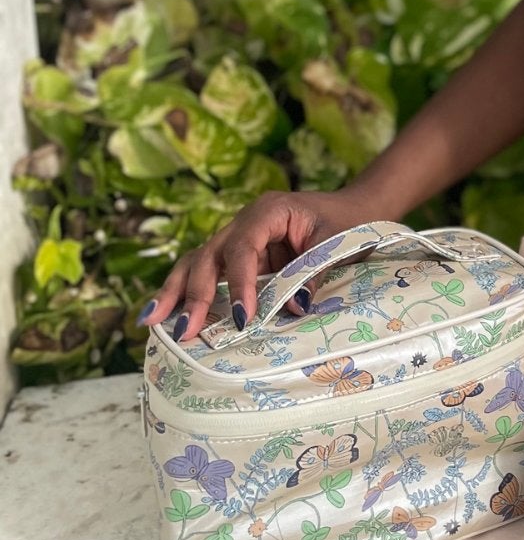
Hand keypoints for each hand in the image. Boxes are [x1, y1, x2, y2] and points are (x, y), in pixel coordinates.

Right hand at [135, 190, 373, 345]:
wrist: (356, 209)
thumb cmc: (348, 222)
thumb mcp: (336, 244)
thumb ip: (312, 273)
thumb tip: (293, 309)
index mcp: (268, 210)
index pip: (243, 248)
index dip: (239, 283)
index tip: (243, 317)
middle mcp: (245, 222)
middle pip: (209, 255)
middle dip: (194, 294)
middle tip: (185, 329)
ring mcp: (237, 238)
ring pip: (197, 262)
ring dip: (175, 292)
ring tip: (150, 320)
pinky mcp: (238, 257)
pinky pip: (208, 273)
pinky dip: (187, 293)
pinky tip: (164, 314)